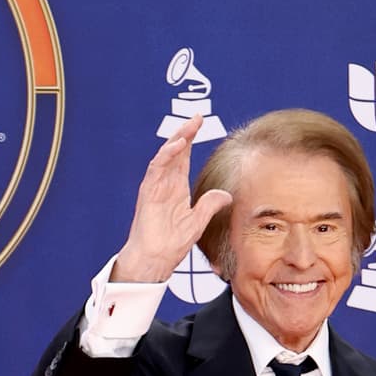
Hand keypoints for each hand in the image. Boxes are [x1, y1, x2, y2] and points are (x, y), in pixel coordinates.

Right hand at [111, 111, 232, 283]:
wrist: (155, 259)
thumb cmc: (170, 244)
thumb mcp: (197, 222)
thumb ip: (210, 205)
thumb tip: (227, 195)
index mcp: (177, 188)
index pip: (184, 157)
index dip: (191, 139)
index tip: (201, 123)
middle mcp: (165, 183)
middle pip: (175, 151)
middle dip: (186, 132)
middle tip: (197, 116)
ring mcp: (155, 186)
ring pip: (165, 155)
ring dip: (176, 139)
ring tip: (189, 126)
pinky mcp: (148, 192)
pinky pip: (156, 168)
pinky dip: (166, 155)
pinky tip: (177, 145)